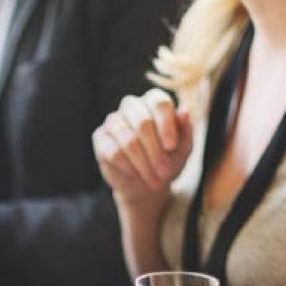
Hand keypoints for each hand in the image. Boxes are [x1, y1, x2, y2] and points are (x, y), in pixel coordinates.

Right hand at [92, 89, 192, 210]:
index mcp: (154, 101)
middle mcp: (132, 105)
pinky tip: (136, 174)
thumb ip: (185, 130)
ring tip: (154, 180)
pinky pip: (113, 152)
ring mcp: (113, 120)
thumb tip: (185, 111)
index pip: (159, 103)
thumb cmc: (167, 161)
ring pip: (128, 140)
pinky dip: (128, 167)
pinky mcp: (100, 137)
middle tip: (164, 172)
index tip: (171, 147)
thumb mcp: (183, 149)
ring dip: (143, 163)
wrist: (146, 184)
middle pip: (143, 122)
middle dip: (155, 151)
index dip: (166, 125)